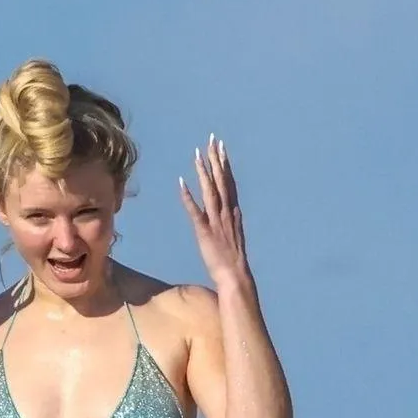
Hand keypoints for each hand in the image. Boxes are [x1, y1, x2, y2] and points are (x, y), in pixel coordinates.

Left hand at [177, 135, 250, 287]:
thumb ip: (232, 220)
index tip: (221, 147)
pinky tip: (181, 183)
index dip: (224, 164)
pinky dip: (188, 197)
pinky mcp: (205, 232)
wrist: (235, 277)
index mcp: (233, 213)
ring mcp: (216, 222)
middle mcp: (226, 213)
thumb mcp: (234, 235)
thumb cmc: (233, 261)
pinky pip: (195, 212)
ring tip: (198, 154)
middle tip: (212, 140)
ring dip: (204, 172)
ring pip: (210, 192)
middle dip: (216, 160)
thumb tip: (233, 210)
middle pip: (221, 181)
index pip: (228, 182)